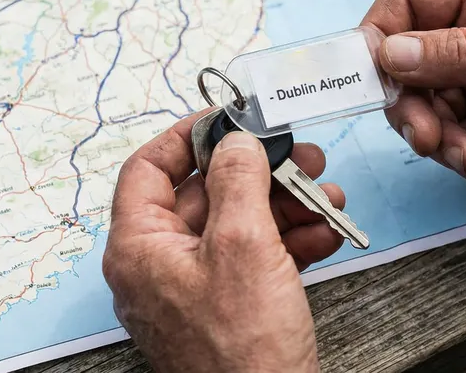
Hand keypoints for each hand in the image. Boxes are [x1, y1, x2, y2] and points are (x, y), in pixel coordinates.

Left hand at [102, 111, 346, 372]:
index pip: (148, 169)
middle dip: (258, 172)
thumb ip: (237, 179)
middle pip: (203, 194)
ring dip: (283, 205)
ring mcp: (192, 291)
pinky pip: (251, 260)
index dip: (188, 135)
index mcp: (138, 247)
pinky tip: (325, 233)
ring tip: (326, 195)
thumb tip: (233, 139)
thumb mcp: (244, 245)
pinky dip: (287, 242)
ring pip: (235, 226)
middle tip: (299, 155)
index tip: (228, 117)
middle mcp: (157, 266)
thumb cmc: (243, 352)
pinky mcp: (225, 311)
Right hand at [361, 0, 465, 199]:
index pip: (410, 2)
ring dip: (441, 140)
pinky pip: (453, 142)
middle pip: (406, 65)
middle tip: (426, 136)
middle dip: (411, 105)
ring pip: (425, 110)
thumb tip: (391, 51)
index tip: (369, 73)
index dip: (380, 34)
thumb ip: (461, 53)